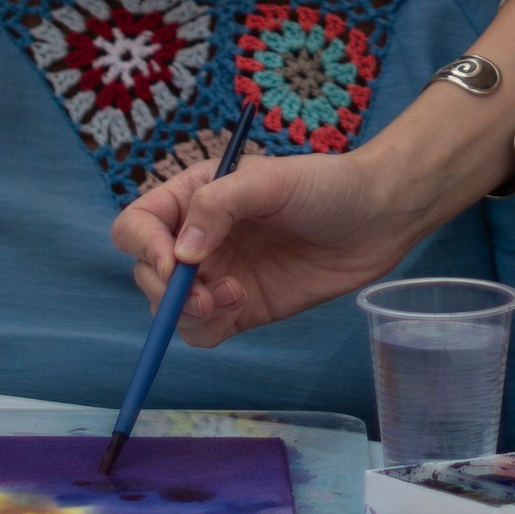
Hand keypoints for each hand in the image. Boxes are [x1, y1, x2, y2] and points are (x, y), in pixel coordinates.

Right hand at [113, 147, 416, 342]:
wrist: (377, 219)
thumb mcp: (271, 182)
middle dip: (167, 291)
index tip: (171, 265)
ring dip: (188, 314)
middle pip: (146, 274)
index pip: (137, 225)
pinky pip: (202, 331)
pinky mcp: (240, 307)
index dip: (143, 247)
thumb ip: (219, 206)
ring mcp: (218, 274)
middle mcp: (198, 237)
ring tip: (233, 297)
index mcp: (194, 195)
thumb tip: (179, 254)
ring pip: (170, 310)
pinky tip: (241, 304)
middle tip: (206, 294)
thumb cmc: (325, 186)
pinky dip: (209, 328)